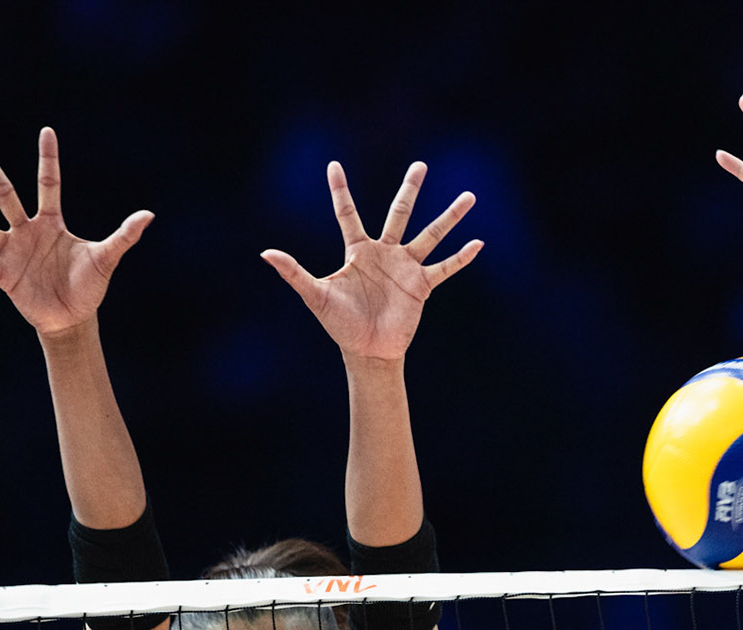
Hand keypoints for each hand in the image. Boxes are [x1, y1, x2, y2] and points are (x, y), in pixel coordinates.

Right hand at [0, 128, 152, 334]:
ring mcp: (11, 252)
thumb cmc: (89, 286)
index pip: (49, 184)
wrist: (72, 317)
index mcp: (51, 223)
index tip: (46, 131)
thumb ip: (124, 236)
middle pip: (6, 195)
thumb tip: (149, 215)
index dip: (48, 159)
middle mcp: (26, 231)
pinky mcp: (3, 276)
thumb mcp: (107, 259)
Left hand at [261, 161, 481, 361]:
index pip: (347, 214)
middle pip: (400, 213)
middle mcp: (384, 254)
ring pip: (431, 235)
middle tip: (421, 165)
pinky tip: (478, 243)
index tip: (334, 166)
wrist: (367, 351)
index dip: (340, 191)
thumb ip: (294, 273)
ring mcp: (406, 267)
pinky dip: (461, 257)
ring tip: (469, 196)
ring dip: (450, 217)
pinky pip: (445, 268)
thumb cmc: (340, 324)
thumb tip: (265, 253)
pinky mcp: (421, 285)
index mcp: (358, 252)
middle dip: (411, 189)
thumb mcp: (315, 295)